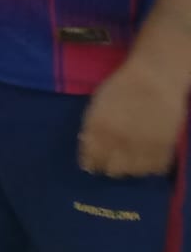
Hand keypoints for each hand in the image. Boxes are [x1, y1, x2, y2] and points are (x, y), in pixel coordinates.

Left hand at [78, 60, 187, 176]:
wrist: (154, 78)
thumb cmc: (122, 86)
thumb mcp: (97, 105)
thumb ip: (92, 127)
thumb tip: (87, 144)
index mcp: (99, 129)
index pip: (92, 159)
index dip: (90, 163)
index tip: (91, 165)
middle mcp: (120, 141)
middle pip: (113, 170)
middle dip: (109, 167)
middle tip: (111, 164)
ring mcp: (143, 146)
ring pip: (134, 172)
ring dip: (130, 169)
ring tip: (129, 163)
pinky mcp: (165, 147)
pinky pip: (156, 168)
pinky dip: (150, 167)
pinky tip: (146, 161)